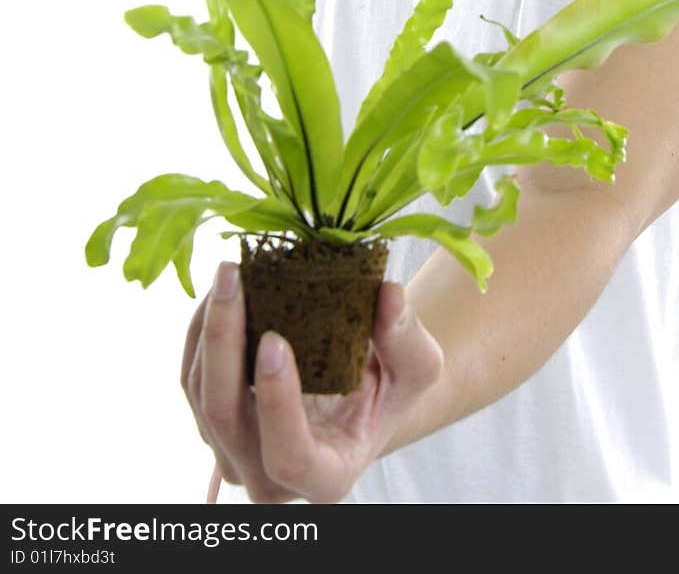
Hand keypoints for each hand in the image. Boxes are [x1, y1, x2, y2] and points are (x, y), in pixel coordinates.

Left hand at [182, 260, 443, 504]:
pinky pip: (191, 377)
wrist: (363, 397)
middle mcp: (270, 478)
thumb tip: (388, 295)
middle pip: (225, 419)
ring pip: (200, 396)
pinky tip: (223, 290)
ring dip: (209, 329)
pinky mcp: (212, 422)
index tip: (274, 339)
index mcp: (325, 476)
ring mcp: (234, 453)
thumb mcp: (417, 366)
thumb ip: (406, 338)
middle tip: (235, 276)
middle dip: (223, 343)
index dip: (276, 403)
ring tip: (230, 271)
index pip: (288, 456)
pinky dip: (202, 330)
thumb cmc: (391, 388)